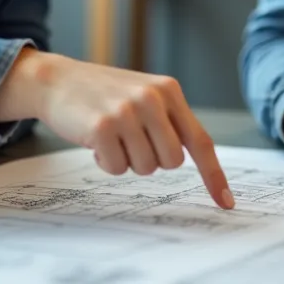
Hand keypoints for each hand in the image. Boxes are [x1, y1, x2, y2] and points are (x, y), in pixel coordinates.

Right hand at [0, 49, 233, 208]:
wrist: (58, 79)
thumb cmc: (104, 95)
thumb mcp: (144, 96)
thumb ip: (169, 121)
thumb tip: (191, 159)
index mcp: (168, 90)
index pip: (200, 140)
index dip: (214, 175)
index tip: (226, 203)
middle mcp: (151, 98)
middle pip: (172, 162)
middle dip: (152, 160)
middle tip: (131, 140)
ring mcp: (126, 111)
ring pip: (146, 168)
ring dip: (127, 160)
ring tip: (112, 136)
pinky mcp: (101, 127)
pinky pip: (117, 169)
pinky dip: (106, 162)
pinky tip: (95, 140)